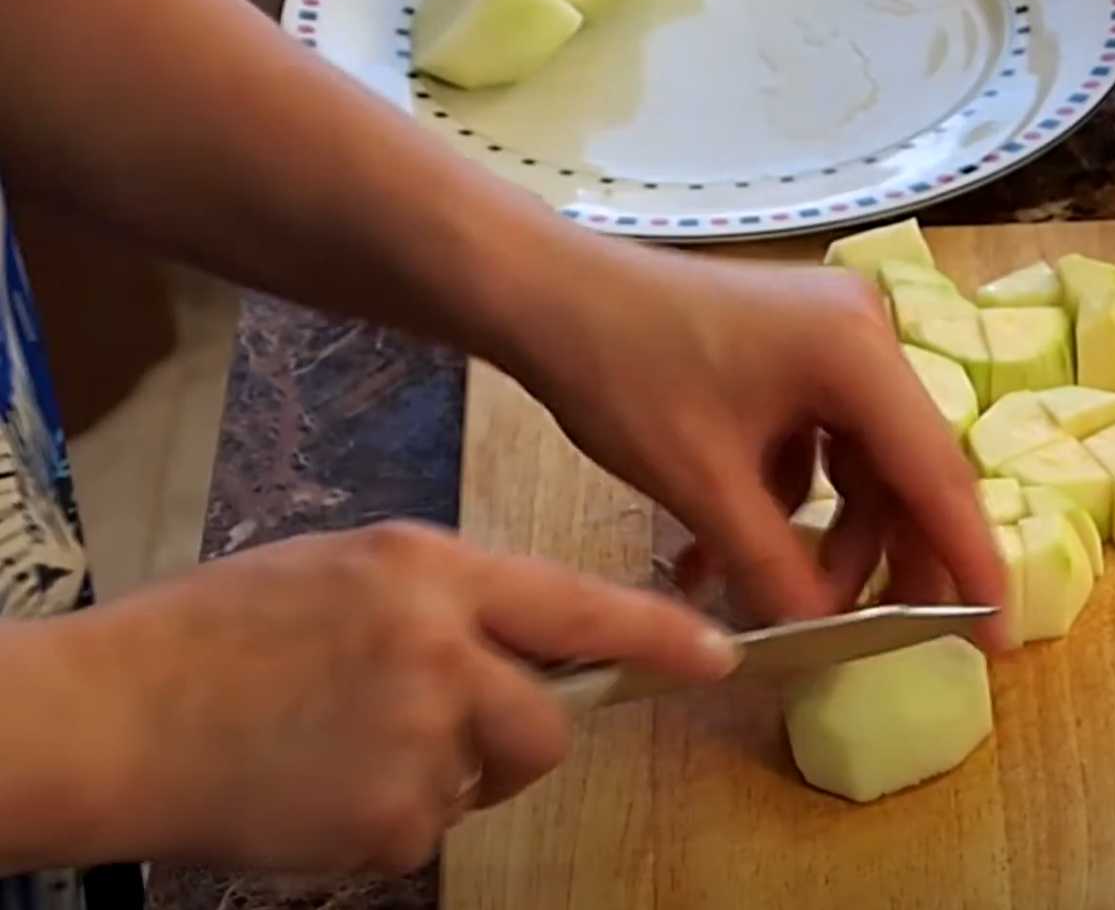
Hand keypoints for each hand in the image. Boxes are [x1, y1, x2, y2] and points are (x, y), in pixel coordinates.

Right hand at [56, 522, 736, 872]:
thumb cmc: (220, 632)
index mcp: (427, 572)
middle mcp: (441, 652)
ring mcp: (420, 742)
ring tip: (347, 742)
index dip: (659, 634)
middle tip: (438, 720)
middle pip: (550, 717)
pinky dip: (389, 815)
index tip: (720, 656)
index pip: (578, 604)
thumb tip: (529, 641)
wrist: (112, 716)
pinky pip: (433, 826)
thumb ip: (446, 599)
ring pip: (494, 774)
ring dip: (451, 769)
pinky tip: (318, 783)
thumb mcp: (345, 570)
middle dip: (518, 729)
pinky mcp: (394, 824)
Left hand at [505, 240, 1007, 647]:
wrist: (544, 295)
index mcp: (858, 354)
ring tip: (777, 603)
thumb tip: (824, 634)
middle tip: (885, 637)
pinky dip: (787, 503)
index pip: (936, 475)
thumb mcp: (701, 486)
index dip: (968, 562)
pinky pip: (817, 444)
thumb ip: (774, 566)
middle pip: (903, 471)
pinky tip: (728, 558)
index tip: (999, 636)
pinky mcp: (793, 352)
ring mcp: (830, 339)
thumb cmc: (622, 373)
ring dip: (824, 539)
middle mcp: (864, 336)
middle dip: (887, 559)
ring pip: (859, 466)